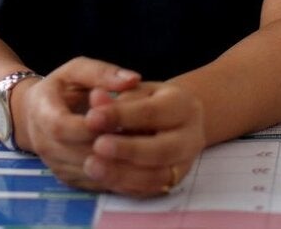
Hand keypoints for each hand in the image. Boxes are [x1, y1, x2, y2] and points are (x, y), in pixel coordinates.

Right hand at [16, 58, 141, 189]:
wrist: (35, 114)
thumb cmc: (61, 88)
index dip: (90, 127)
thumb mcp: (76, 71)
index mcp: (42, 113)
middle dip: (111, 147)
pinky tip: (140, 166)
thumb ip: (103, 73)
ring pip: (90, 173)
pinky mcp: (68, 180)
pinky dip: (119, 178)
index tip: (120, 118)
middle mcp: (44, 144)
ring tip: (146, 150)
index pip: (62, 127)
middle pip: (79, 154)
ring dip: (119, 165)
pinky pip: (95, 184)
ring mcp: (55, 166)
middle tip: (144, 137)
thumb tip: (134, 79)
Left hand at [81, 81, 204, 197]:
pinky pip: (149, 190)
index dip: (120, 116)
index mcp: (183, 105)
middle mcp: (189, 137)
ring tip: (92, 166)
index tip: (91, 117)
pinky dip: (125, 185)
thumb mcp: (138, 90)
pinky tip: (102, 177)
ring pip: (156, 176)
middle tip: (97, 146)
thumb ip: (117, 96)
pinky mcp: (173, 182)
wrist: (179, 121)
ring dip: (122, 173)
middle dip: (127, 150)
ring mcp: (184, 163)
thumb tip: (95, 98)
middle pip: (161, 149)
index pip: (151, 112)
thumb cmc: (153, 100)